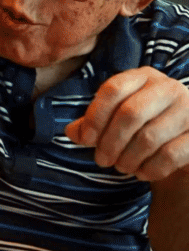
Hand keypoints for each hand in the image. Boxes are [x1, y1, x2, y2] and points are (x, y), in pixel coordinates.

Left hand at [64, 67, 188, 181]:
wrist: (182, 145)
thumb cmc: (143, 128)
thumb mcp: (116, 120)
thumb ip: (92, 123)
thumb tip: (72, 132)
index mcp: (143, 77)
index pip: (113, 89)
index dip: (95, 116)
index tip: (86, 140)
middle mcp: (168, 87)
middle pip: (130, 113)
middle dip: (110, 142)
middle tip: (102, 160)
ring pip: (149, 138)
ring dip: (128, 159)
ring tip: (121, 167)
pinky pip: (169, 156)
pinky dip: (150, 169)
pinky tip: (142, 173)